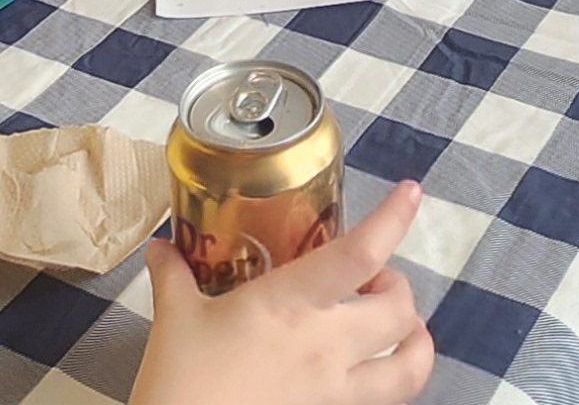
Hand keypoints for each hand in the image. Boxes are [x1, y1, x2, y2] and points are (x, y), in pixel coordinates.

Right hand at [136, 182, 432, 404]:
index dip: (393, 220)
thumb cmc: (181, 383)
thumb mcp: (174, 319)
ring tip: (403, 330)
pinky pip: (384, 400)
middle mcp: (326, 344)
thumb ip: (174, 276)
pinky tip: (370, 371)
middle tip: (373, 280)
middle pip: (399, 308)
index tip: (410, 193)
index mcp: (290, 303)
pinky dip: (393, 381)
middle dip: (397, 287)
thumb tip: (161, 250)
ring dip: (417, 342)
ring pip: (410, 366)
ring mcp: (335, 388)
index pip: (360, 254)